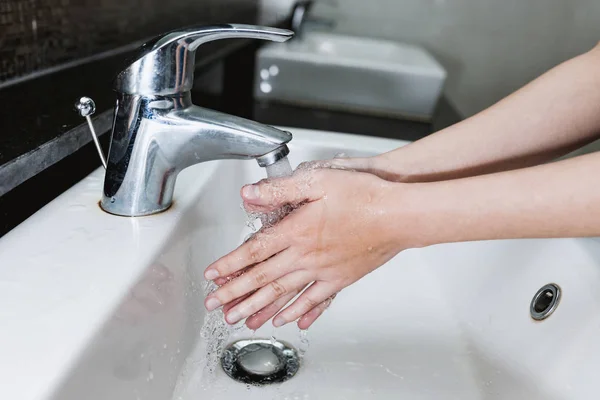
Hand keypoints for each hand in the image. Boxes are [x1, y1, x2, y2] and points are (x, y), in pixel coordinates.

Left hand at [203, 168, 405, 328]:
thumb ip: (280, 189)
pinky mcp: (342, 278)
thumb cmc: (363, 194)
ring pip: (284, 294)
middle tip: (216, 306)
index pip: (253, 251)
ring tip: (242, 321)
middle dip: (235, 294)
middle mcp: (306, 256)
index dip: (230, 264)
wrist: (399, 214)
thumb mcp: (318, 180)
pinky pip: (316, 300)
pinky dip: (300, 313)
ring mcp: (324, 271)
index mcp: (296, 231)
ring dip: (260, 308)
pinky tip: (289, 320)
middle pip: (263, 278)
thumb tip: (249, 194)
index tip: (212, 276)